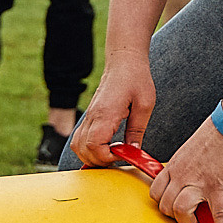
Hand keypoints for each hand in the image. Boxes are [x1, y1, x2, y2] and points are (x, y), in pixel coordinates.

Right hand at [72, 51, 153, 166]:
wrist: (124, 61)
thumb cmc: (136, 78)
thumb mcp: (145, 104)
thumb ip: (137, 130)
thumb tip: (134, 151)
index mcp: (105, 113)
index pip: (95, 145)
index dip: (106, 157)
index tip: (122, 155)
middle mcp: (92, 116)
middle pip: (83, 149)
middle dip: (100, 160)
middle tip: (119, 157)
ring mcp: (88, 116)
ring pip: (77, 146)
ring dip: (92, 156)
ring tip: (112, 154)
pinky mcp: (89, 116)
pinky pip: (79, 138)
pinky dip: (87, 149)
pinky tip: (104, 148)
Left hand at [150, 120, 222, 222]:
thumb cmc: (217, 134)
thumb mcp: (191, 150)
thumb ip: (187, 168)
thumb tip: (190, 181)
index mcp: (175, 166)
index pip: (156, 191)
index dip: (163, 202)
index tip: (172, 205)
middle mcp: (182, 175)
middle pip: (166, 205)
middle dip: (175, 215)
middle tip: (188, 215)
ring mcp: (199, 182)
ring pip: (181, 210)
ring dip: (189, 221)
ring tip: (199, 221)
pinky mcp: (219, 186)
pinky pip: (218, 214)